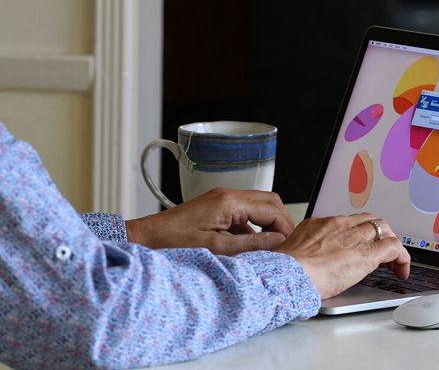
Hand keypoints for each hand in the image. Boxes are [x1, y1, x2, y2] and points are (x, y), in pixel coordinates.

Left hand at [125, 188, 295, 254]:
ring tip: (270, 246)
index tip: (289, 245)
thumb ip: (251, 244)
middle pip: (269, 202)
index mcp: (230, 202)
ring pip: (258, 206)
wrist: (144, 238)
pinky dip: (253, 226)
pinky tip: (250, 245)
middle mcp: (228, 195)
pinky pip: (244, 212)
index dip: (285, 227)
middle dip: (281, 222)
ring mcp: (222, 199)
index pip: (272, 209)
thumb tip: (278, 241)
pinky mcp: (216, 206)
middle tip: (285, 243)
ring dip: (268, 224)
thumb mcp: (216, 248)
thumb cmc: (172, 243)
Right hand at [274, 213, 409, 299]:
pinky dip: (401, 257)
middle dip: (377, 233)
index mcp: (320, 224)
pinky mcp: (366, 254)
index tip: (358, 243)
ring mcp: (354, 237)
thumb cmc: (285, 271)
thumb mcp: (292, 252)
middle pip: (367, 220)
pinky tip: (401, 269)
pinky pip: (393, 247)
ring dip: (389, 242)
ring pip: (382, 229)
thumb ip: (305, 252)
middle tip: (381, 248)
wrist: (288, 275)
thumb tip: (306, 262)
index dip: (358, 232)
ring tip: (392, 260)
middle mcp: (339, 225)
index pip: (347, 222)